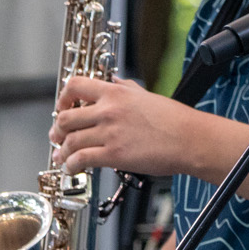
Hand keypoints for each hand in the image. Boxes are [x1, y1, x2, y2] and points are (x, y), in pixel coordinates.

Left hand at [51, 76, 213, 177]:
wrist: (191, 139)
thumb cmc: (176, 120)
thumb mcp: (148, 95)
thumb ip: (128, 88)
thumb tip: (115, 82)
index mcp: (117, 93)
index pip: (75, 86)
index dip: (62, 98)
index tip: (63, 107)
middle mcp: (109, 110)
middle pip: (65, 118)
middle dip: (57, 130)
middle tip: (58, 136)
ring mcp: (110, 133)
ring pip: (70, 141)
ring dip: (62, 151)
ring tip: (63, 157)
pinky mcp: (114, 154)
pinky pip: (80, 159)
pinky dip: (71, 165)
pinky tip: (73, 168)